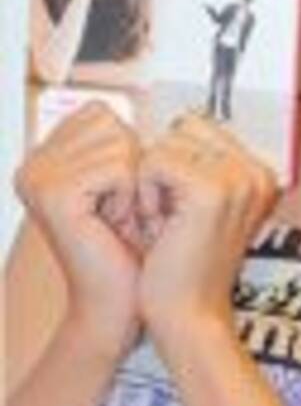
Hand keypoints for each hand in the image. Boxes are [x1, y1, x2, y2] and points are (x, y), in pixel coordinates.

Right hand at [14, 102, 143, 359]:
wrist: (122, 298)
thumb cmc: (132, 243)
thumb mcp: (129, 176)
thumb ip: (126, 137)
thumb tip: (160, 107)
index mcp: (48, 154)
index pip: (103, 111)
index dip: (129, 149)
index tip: (117, 189)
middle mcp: (34, 164)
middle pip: (112, 123)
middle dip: (132, 165)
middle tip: (118, 207)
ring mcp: (38, 178)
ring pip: (119, 143)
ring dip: (133, 182)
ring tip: (117, 216)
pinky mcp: (54, 195)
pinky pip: (119, 168)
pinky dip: (130, 195)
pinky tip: (113, 223)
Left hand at [137, 115, 277, 342]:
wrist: (188, 319)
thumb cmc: (185, 270)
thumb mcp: (201, 207)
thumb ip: (201, 165)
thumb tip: (177, 122)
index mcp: (260, 173)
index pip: (200, 127)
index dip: (174, 162)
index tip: (180, 208)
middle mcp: (257, 170)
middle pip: (186, 128)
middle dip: (163, 168)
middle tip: (170, 216)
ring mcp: (238, 178)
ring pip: (169, 142)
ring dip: (152, 182)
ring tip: (166, 221)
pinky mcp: (212, 190)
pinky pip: (155, 162)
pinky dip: (145, 194)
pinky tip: (159, 226)